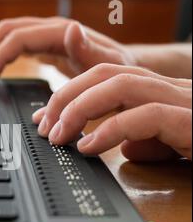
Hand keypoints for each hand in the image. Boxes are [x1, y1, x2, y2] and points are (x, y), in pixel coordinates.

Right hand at [0, 16, 135, 83]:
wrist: (121, 69)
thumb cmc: (115, 71)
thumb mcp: (107, 64)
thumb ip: (89, 50)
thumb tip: (71, 29)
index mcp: (60, 33)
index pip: (18, 39)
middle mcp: (50, 29)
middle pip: (6, 31)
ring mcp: (45, 36)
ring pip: (7, 34)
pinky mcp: (44, 45)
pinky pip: (14, 43)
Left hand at [32, 63, 191, 160]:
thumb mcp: (161, 141)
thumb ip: (136, 137)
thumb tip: (112, 146)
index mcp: (147, 89)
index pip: (98, 78)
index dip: (65, 94)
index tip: (43, 118)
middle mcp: (159, 86)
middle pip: (101, 74)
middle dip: (64, 97)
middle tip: (44, 126)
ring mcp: (175, 98)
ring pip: (118, 85)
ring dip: (79, 109)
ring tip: (59, 135)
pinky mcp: (187, 118)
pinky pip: (142, 116)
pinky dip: (109, 130)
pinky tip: (89, 148)